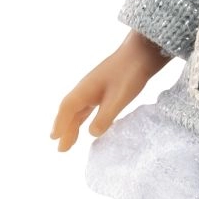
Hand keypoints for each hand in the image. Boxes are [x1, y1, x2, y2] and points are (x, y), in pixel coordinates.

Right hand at [50, 31, 170, 150]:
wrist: (144, 51)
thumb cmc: (130, 73)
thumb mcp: (119, 98)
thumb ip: (104, 117)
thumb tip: (92, 133)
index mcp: (86, 89)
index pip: (67, 109)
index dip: (60, 124)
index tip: (54, 139)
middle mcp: (87, 87)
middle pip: (71, 110)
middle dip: (65, 128)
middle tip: (60, 147)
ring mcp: (96, 86)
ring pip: (80, 108)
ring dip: (74, 123)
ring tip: (70, 138)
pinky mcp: (107, 86)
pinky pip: (90, 105)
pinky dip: (85, 116)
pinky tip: (90, 123)